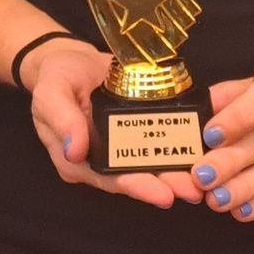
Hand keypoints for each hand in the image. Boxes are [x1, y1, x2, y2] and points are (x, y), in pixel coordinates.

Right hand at [22, 41, 201, 209]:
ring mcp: (123, 145)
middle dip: (166, 184)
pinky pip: (160, 140)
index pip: (109, 179)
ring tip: (204, 176)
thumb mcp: (49, 92)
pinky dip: (180, 146)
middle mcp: (103, 159)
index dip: (137, 187)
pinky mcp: (139, 129)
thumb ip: (60, 118)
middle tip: (193, 190)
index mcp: (78, 160)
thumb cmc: (55, 77)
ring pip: (153, 162)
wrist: (70, 58)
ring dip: (178, 171)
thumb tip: (73, 150)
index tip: (162, 195)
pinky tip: (201, 149)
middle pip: (136, 176)